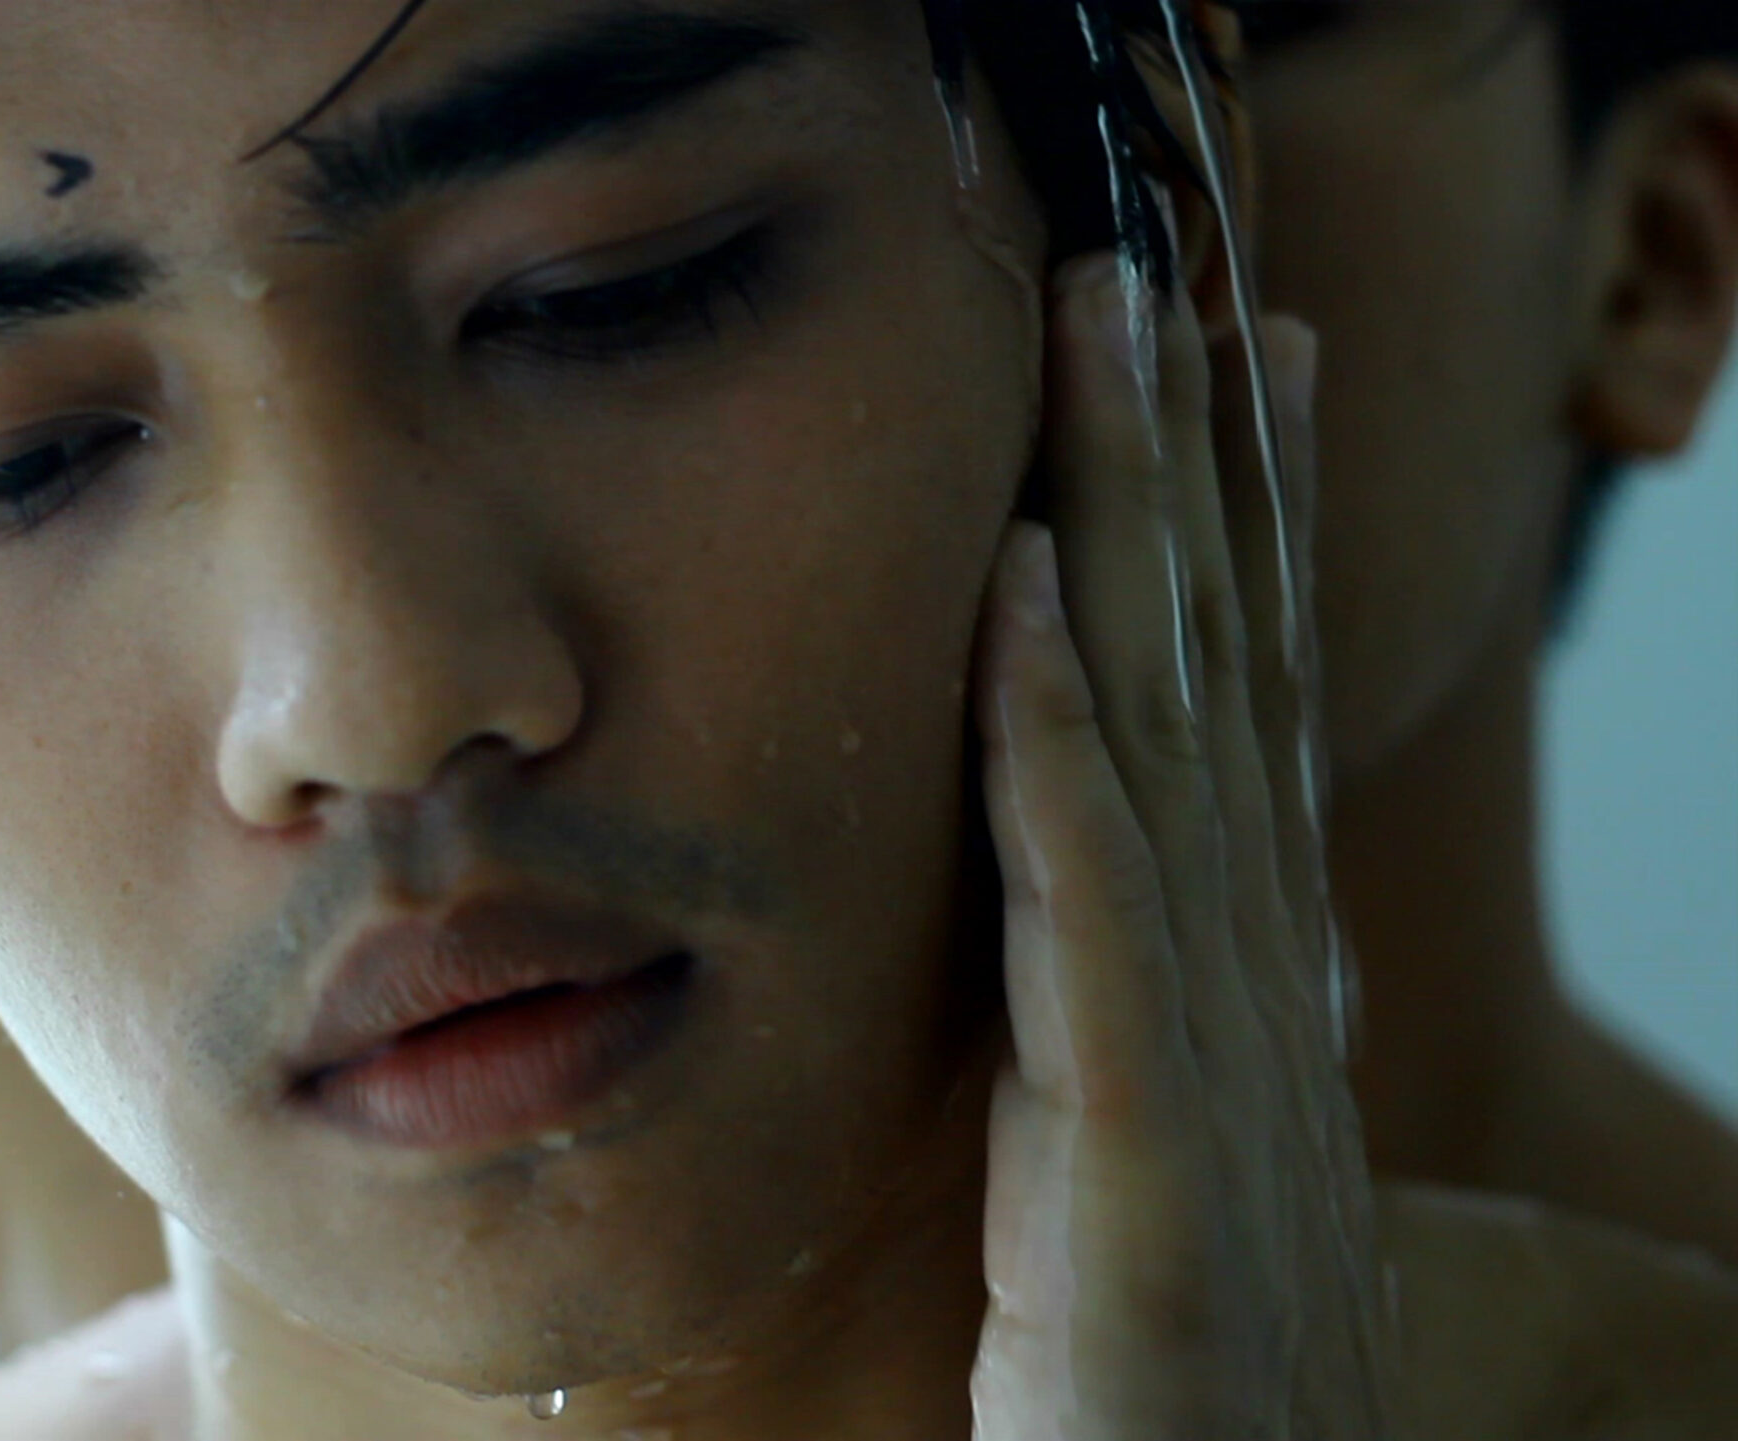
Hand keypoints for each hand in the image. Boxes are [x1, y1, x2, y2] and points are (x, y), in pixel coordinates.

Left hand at [966, 253, 1391, 1437]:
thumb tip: (1123, 943)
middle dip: (1201, 470)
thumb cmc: (1152, 1409)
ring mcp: (1218, 1074)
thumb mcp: (1149, 1189)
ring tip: (1113, 334)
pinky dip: (1066, 744)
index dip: (1248, 539)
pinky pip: (1099, 912)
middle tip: (1162, 278)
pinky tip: (1035, 600)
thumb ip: (1136, 1047)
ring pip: (1176, 743)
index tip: (1232, 370)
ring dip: (1144, 525)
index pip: (1245, 727)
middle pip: (1226, 685)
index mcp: (1246, 1008)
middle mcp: (1258, 1006)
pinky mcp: (1150, 1163)